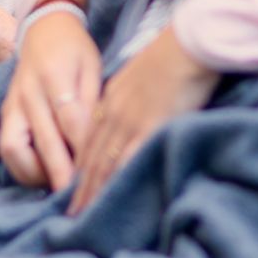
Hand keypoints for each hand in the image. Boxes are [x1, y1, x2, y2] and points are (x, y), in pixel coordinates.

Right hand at [0, 10, 101, 189]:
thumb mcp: (92, 67)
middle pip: (43, 140)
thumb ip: (93, 102)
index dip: (83, 149)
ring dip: (36, 174)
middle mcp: (27, 92)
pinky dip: (24, 168)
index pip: (70, 119)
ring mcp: (11, 105)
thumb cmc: (74, 50)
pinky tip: (46, 175)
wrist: (42, 29)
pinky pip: (8, 149)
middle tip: (78, 197)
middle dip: (61, 173)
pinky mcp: (4, 114)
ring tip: (60, 185)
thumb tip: (96, 143)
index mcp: (54, 74)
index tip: (97, 172)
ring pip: (14, 150)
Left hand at [68, 26, 218, 214]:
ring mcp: (129, 121)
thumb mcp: (141, 75)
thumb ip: (132, 96)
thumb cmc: (173, 55)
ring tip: (83, 214)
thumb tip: (136, 113)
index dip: (80, 164)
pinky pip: (128, 161)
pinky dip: (118, 182)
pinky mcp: (149, 128)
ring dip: (92, 191)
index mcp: (111, 99)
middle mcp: (113, 113)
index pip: (89, 139)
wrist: (187, 44)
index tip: (72, 185)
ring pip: (104, 163)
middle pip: (90, 156)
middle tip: (70, 211)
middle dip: (79, 186)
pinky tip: (112, 198)